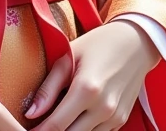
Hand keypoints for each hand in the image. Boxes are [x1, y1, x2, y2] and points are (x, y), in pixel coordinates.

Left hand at [26, 21, 159, 130]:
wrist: (135, 43)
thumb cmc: (97, 45)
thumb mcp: (68, 57)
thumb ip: (49, 87)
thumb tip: (30, 113)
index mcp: (86, 89)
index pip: (56, 125)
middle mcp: (103, 108)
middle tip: (39, 126)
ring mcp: (114, 117)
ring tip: (57, 118)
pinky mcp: (121, 121)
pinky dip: (84, 130)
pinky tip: (75, 118)